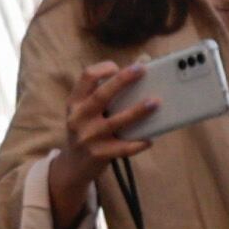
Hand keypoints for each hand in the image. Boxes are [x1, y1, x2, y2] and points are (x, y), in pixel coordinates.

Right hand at [41, 58, 157, 228]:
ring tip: (155, 102)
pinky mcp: (98, 155)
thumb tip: (143, 62)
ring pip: (116, 121)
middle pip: (101, 95)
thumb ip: (108, 92)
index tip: (117, 66)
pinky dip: (138, 143)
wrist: (73, 166)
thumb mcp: (87, 111)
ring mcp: (88, 138)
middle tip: (142, 70)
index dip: (102, 69)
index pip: (86, 78)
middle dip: (123, 80)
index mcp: (76, 103)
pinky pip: (123, 148)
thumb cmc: (88, 130)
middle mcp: (79, 118)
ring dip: (137, 111)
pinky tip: (150, 139)